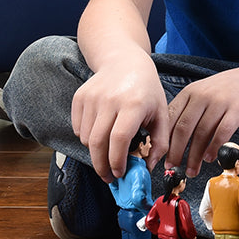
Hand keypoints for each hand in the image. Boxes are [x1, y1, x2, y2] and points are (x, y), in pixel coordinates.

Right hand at [71, 56, 167, 181]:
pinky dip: (86, 138)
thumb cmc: (146, 90)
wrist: (124, 61)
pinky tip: (100, 132)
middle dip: (101, 165)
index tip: (120, 173)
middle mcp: (110, 100)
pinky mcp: (79, 97)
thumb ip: (160, 142)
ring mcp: (92, 97)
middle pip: (97, 142)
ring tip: (108, 150)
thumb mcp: (161, 113)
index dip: (117, 160)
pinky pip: (77, 128)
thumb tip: (148, 168)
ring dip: (95, 152)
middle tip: (108, 176)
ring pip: (85, 138)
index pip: (119, 139)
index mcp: (133, 104)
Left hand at [164, 65, 238, 174]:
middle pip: (183, 128)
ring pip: (201, 134)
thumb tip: (172, 140)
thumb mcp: (203, 93)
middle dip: (175, 152)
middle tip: (172, 167)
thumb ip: (189, 110)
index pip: (170, 118)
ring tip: (192, 170)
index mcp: (190, 92)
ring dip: (194, 156)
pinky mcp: (236, 110)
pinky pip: (222, 133)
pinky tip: (210, 158)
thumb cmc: (228, 90)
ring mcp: (220, 102)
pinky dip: (214, 148)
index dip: (164, 139)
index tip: (161, 156)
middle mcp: (202, 96)